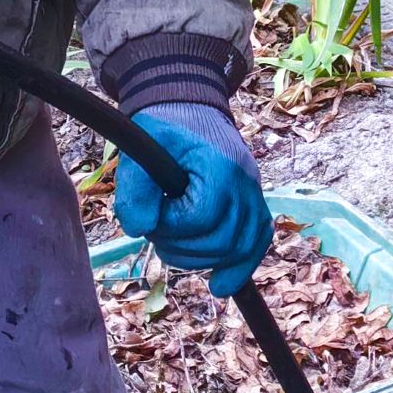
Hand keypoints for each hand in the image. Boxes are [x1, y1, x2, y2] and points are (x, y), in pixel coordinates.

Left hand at [115, 102, 271, 295]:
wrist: (190, 108)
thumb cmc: (163, 129)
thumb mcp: (139, 148)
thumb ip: (134, 188)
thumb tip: (140, 230)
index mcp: (219, 166)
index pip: (199, 219)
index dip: (169, 227)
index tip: (151, 216)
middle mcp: (245, 182)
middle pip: (222, 242)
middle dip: (183, 248)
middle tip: (159, 232)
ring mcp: (255, 194)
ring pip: (241, 249)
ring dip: (203, 260)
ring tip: (176, 244)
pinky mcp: (256, 204)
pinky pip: (258, 243)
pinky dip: (240, 267)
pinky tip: (220, 285)